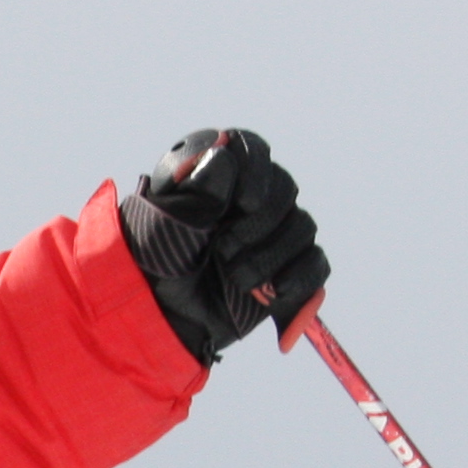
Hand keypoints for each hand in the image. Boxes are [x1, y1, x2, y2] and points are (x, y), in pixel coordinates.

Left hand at [117, 128, 329, 364]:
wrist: (158, 318)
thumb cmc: (153, 264)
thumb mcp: (165, 223)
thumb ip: (196, 188)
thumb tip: (223, 150)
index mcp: (213, 173)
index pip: (251, 151)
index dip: (257, 174)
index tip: (244, 204)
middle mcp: (246, 196)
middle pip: (285, 189)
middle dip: (260, 224)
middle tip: (224, 252)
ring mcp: (269, 233)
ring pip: (303, 228)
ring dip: (272, 256)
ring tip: (236, 280)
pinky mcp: (285, 268)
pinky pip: (314, 264)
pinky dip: (303, 279)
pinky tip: (276, 293)